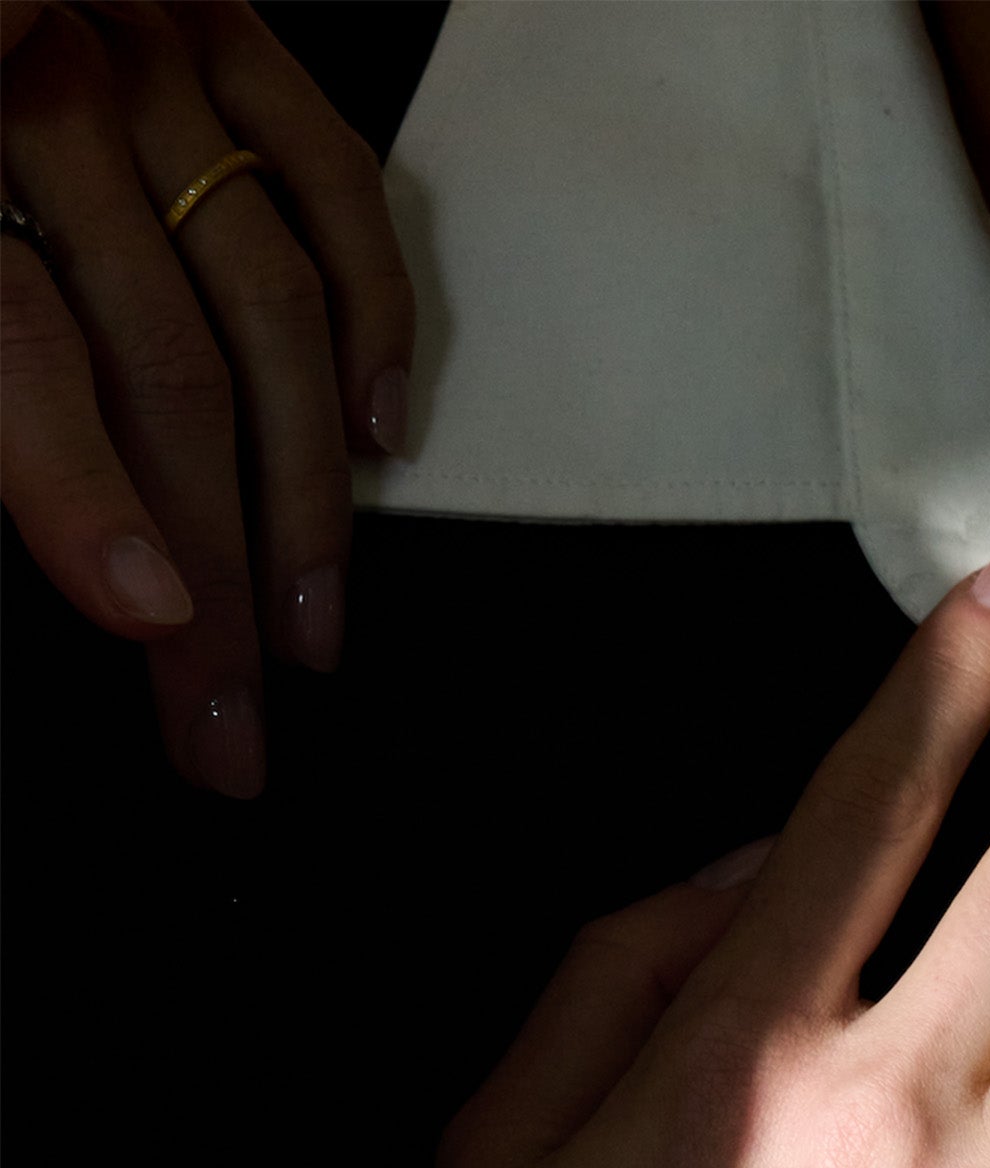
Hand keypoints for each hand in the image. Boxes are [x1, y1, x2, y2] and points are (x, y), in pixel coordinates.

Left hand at [1, 0, 413, 793]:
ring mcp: (152, 42)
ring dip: (303, 488)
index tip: (150, 621)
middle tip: (231, 699)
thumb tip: (82, 550)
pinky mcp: (222, 24)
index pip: (23, 342)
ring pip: (266, 300)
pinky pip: (332, 175)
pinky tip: (377, 434)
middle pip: (161, 357)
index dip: (83, 491)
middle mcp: (49, 72)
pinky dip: (373, 311)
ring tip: (310, 616)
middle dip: (213, 558)